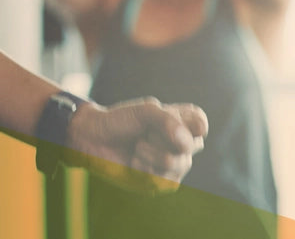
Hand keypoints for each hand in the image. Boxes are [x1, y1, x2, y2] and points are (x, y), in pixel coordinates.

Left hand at [63, 97, 207, 193]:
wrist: (94, 139)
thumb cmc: (119, 121)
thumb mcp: (144, 111)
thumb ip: (168, 120)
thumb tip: (186, 143)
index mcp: (178, 122)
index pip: (200, 123)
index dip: (192, 124)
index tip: (170, 119)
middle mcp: (179, 144)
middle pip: (193, 145)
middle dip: (163, 138)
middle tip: (144, 133)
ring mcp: (172, 165)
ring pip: (179, 164)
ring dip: (151, 154)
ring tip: (137, 148)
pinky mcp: (161, 182)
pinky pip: (165, 180)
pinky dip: (145, 169)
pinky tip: (135, 162)